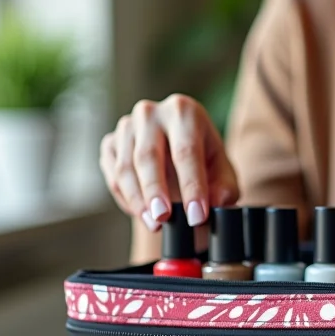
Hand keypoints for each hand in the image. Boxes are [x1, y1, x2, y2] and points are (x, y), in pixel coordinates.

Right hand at [99, 95, 239, 231]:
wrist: (177, 151)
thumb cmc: (203, 160)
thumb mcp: (222, 171)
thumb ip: (225, 187)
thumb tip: (218, 201)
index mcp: (184, 111)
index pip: (186, 151)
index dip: (192, 186)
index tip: (196, 216)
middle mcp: (151, 113)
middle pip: (148, 156)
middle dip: (156, 191)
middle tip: (164, 219)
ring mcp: (126, 126)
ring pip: (126, 168)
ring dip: (138, 200)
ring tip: (154, 224)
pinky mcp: (110, 143)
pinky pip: (113, 175)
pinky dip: (125, 198)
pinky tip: (142, 213)